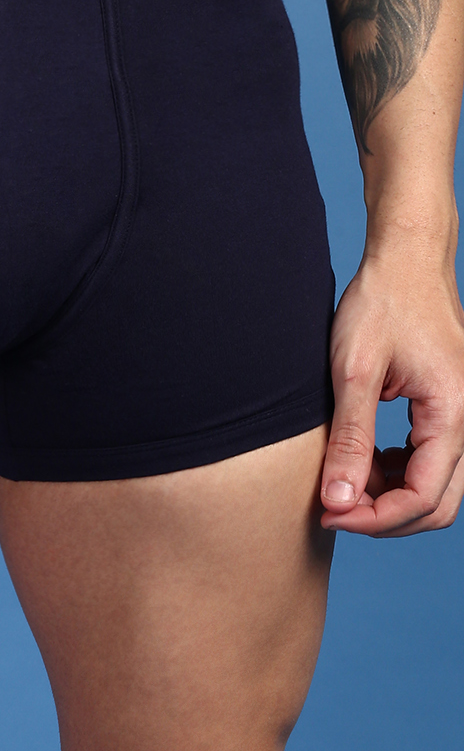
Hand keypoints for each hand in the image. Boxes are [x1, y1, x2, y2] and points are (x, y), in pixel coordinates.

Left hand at [320, 242, 463, 536]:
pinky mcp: (447, 408)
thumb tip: (338, 500)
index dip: (374, 518)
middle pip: (436, 503)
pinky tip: (366, 458)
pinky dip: (398, 470)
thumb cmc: (382, 303)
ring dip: (391, 495)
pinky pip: (431, 459)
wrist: (406, 260)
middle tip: (332, 507)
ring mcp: (460, 415)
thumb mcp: (354, 371)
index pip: (422, 498)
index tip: (328, 512)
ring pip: (436, 485)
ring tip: (343, 480)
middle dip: (384, 515)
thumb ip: (350, 439)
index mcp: (451, 415)